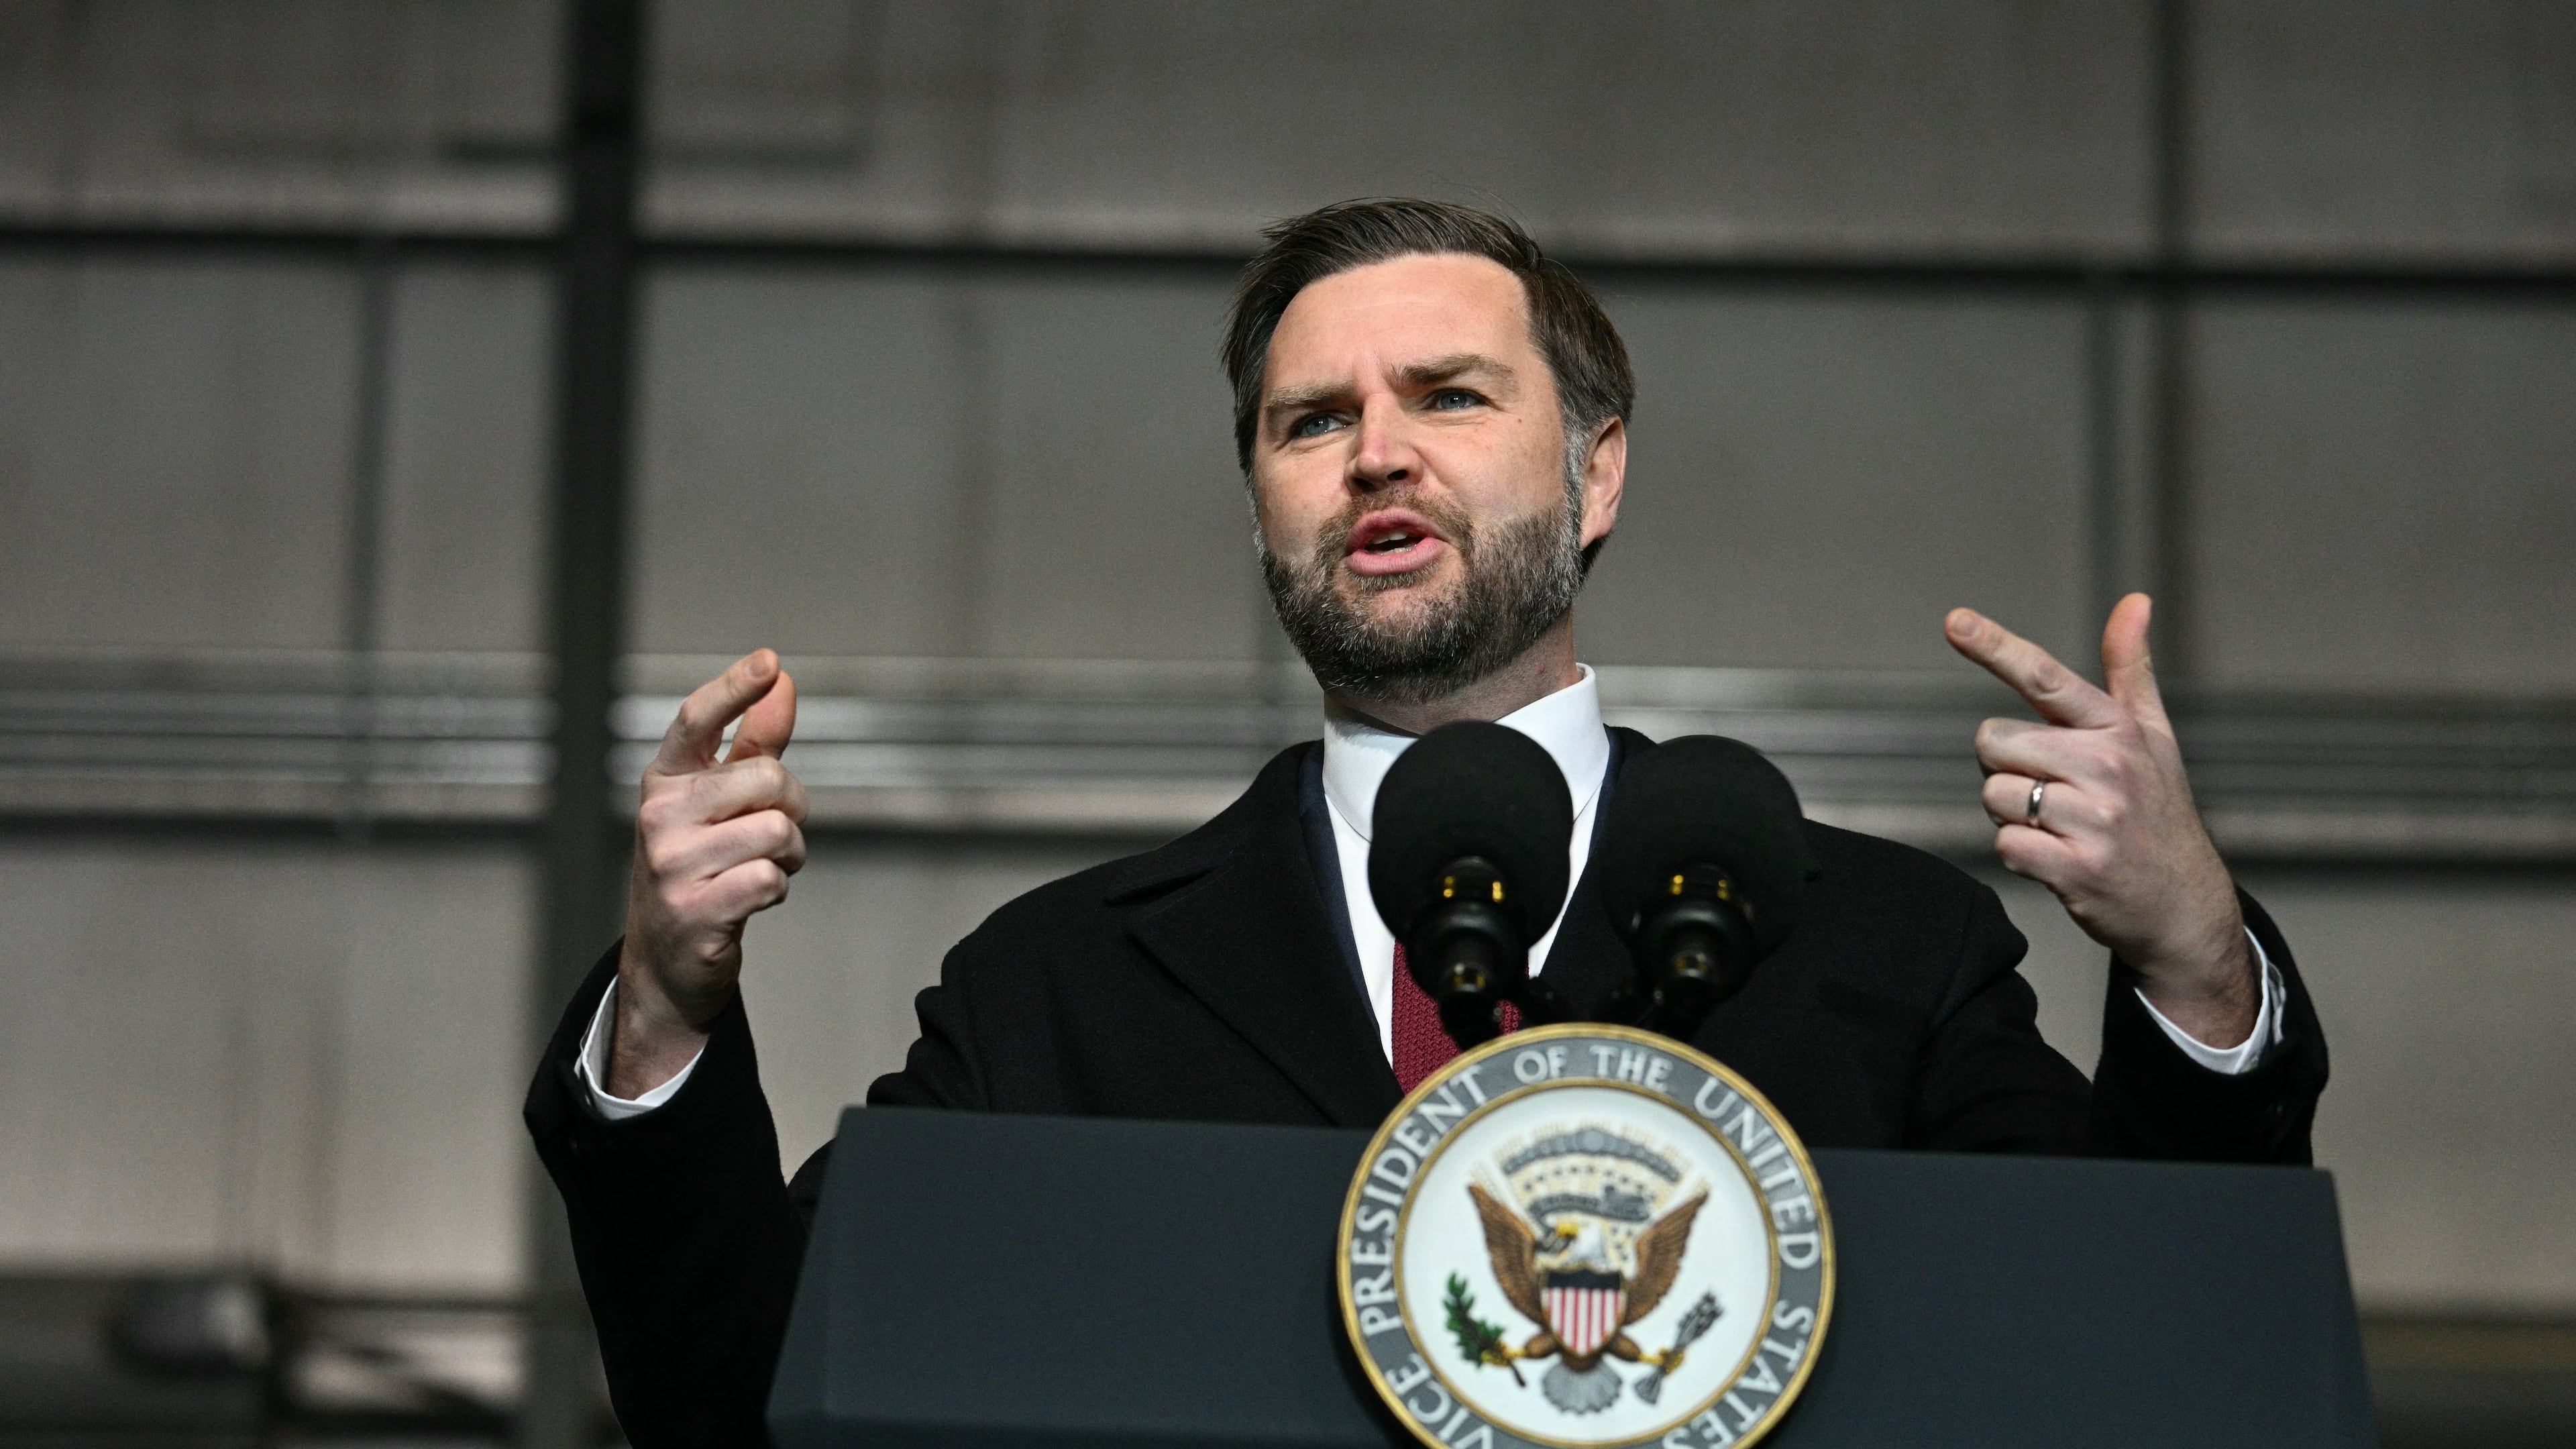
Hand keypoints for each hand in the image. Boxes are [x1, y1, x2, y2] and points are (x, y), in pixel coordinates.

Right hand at [611, 649, 808, 1095]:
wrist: (666, 956)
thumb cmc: (700, 865)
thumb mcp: (720, 801)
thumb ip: (753, 743)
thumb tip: (781, 682)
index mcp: (665, 780)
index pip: (696, 720)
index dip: (734, 688)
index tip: (769, 663)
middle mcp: (659, 815)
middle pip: (767, 779)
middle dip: (792, 807)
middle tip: (772, 832)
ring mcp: (671, 864)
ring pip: (776, 831)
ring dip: (788, 853)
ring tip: (758, 867)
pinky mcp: (693, 909)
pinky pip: (770, 879)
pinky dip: (776, 889)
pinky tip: (749, 897)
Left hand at [1944, 595, 2255, 1048]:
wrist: (2184, 907)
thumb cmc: (2158, 813)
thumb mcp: (2154, 737)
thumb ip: (2131, 670)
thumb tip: (2135, 601)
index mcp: (2118, 731)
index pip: (2046, 677)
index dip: (1995, 646)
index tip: (1953, 620)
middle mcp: (2108, 768)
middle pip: (1993, 743)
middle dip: (2006, 768)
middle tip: (2053, 792)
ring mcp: (2094, 820)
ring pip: (1993, 795)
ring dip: (2010, 814)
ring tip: (2059, 827)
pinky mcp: (2076, 869)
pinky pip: (2004, 844)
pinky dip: (2019, 853)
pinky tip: (2056, 859)